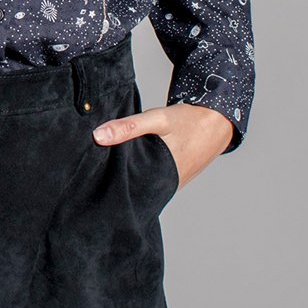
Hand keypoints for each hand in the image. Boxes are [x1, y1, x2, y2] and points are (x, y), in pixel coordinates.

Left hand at [91, 102, 234, 189]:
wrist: (219, 122)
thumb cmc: (189, 121)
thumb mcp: (158, 119)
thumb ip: (129, 127)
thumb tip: (97, 136)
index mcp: (161, 174)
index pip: (128, 188)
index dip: (108, 185)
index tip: (88, 180)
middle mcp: (167, 185)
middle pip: (134, 187)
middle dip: (116, 181)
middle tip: (91, 174)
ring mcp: (172, 183)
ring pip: (144, 183)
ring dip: (129, 176)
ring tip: (104, 169)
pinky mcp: (174, 178)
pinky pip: (153, 179)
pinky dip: (142, 172)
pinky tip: (129, 164)